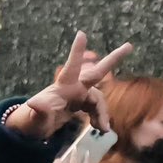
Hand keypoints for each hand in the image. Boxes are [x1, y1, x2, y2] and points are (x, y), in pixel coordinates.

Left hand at [6, 32, 133, 140]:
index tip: (81, 33)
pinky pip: (97, 108)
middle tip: (129, 46)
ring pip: (99, 99)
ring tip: (102, 128)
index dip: (77, 51)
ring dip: (103, 112)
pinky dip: (100, 118)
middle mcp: (74, 87)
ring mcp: (79, 95)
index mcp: (63, 86)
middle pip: (96, 73)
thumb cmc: (33, 120)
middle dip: (113, 59)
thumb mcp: (35, 118)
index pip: (71, 66)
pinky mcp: (82, 105)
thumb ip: (39, 111)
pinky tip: (101, 129)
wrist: (35, 129)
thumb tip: (34, 103)